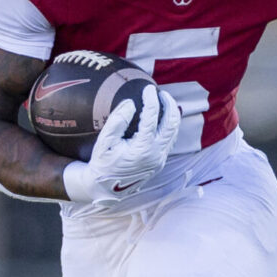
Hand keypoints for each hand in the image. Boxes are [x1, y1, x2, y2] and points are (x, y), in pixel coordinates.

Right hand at [71, 86, 180, 201]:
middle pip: (172, 124)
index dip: (151, 100)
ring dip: (172, 115)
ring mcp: (160, 159)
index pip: (152, 118)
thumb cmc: (102, 163)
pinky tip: (162, 118)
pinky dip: (169, 126)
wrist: (105, 188)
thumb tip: (131, 103)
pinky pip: (170, 140)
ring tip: (164, 101)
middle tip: (162, 92)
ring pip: (174, 132)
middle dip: (169, 105)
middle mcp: (156, 154)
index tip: (148, 88)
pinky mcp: (160, 162)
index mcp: (143, 149)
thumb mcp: (104, 141)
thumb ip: (117, 121)